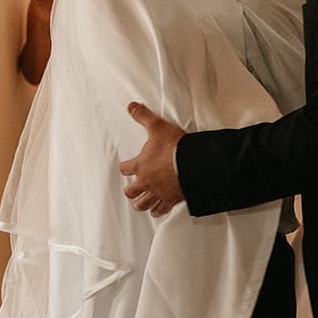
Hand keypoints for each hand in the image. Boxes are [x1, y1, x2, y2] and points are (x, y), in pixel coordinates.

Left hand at [119, 102, 186, 216]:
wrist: (192, 163)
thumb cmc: (174, 146)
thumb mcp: (157, 126)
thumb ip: (143, 116)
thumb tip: (131, 106)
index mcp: (140, 165)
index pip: (125, 169)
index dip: (124, 167)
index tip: (125, 167)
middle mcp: (146, 181)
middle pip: (131, 191)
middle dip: (131, 190)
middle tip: (132, 189)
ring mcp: (158, 192)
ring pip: (143, 204)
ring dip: (141, 204)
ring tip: (140, 203)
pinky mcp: (171, 200)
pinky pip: (161, 210)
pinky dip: (158, 211)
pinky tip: (157, 211)